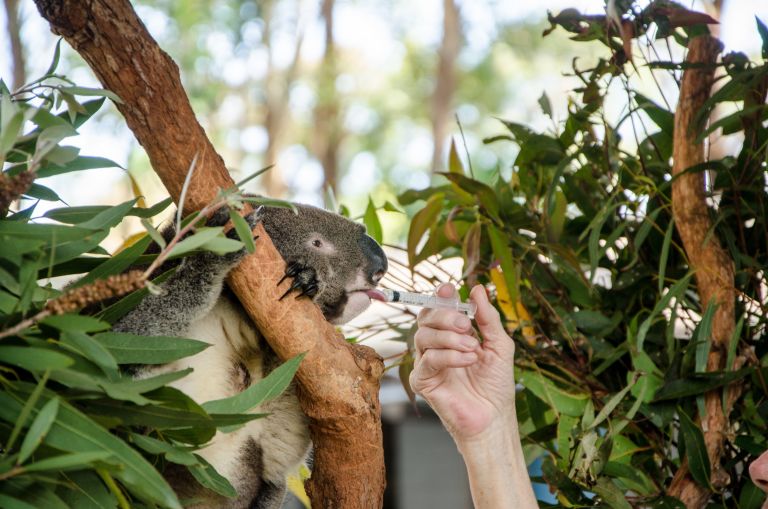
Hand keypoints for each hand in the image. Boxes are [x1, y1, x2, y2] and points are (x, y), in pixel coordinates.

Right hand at [409, 283, 516, 441]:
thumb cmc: (496, 384)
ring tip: (472, 348)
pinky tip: (468, 361)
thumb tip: (477, 288)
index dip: (440, 296)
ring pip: (423, 336)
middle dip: (445, 315)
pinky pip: (427, 359)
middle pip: (425, 318)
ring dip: (449, 338)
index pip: (437, 309)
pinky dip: (449, 356)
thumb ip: (488, 318)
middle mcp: (435, 346)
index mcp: (451, 334)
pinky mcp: (422, 381)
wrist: (494, 417)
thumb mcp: (499, 345)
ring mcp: (426, 363)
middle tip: (466, 324)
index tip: (449, 290)